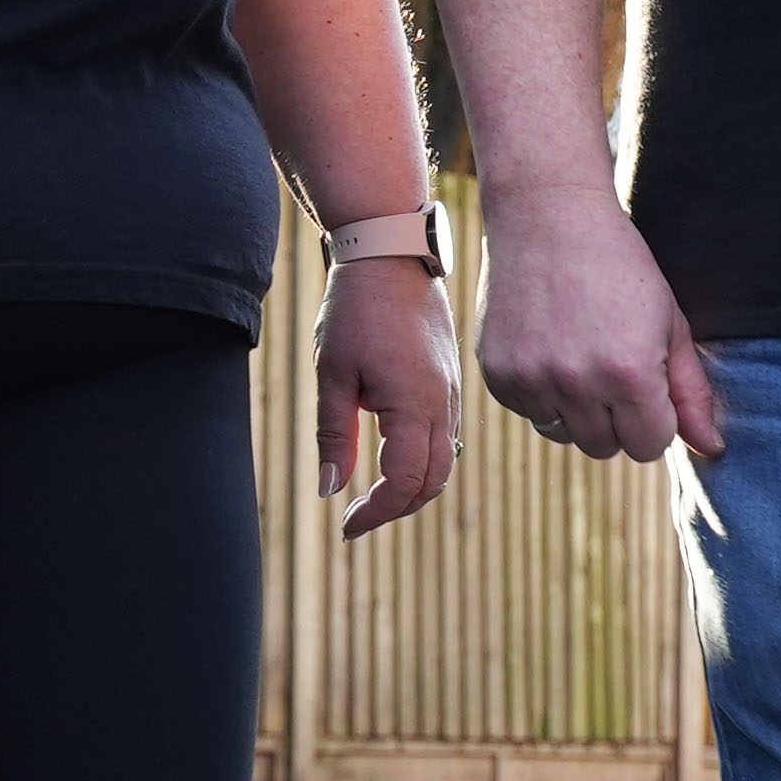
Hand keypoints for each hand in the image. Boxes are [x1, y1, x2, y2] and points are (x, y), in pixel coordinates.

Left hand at [315, 256, 463, 538]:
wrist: (392, 255)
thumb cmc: (356, 310)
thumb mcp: (333, 374)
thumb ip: (333, 434)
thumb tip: (328, 490)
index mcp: (414, 405)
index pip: (404, 482)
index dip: (376, 512)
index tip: (347, 525)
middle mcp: (443, 405)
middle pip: (432, 482)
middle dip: (396, 508)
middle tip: (356, 517)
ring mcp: (452, 394)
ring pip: (444, 463)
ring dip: (412, 489)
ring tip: (372, 496)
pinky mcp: (451, 383)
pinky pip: (446, 438)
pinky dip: (423, 462)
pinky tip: (390, 460)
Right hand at [474, 182, 724, 464]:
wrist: (548, 215)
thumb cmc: (621, 266)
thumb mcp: (670, 323)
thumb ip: (692, 392)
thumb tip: (712, 450)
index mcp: (629, 374)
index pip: (649, 446)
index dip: (653, 417)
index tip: (646, 381)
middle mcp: (577, 384)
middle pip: (606, 447)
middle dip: (616, 418)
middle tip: (611, 364)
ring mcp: (531, 381)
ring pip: (565, 435)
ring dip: (577, 410)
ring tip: (579, 354)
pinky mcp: (498, 374)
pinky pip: (529, 413)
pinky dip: (541, 392)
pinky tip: (548, 345)